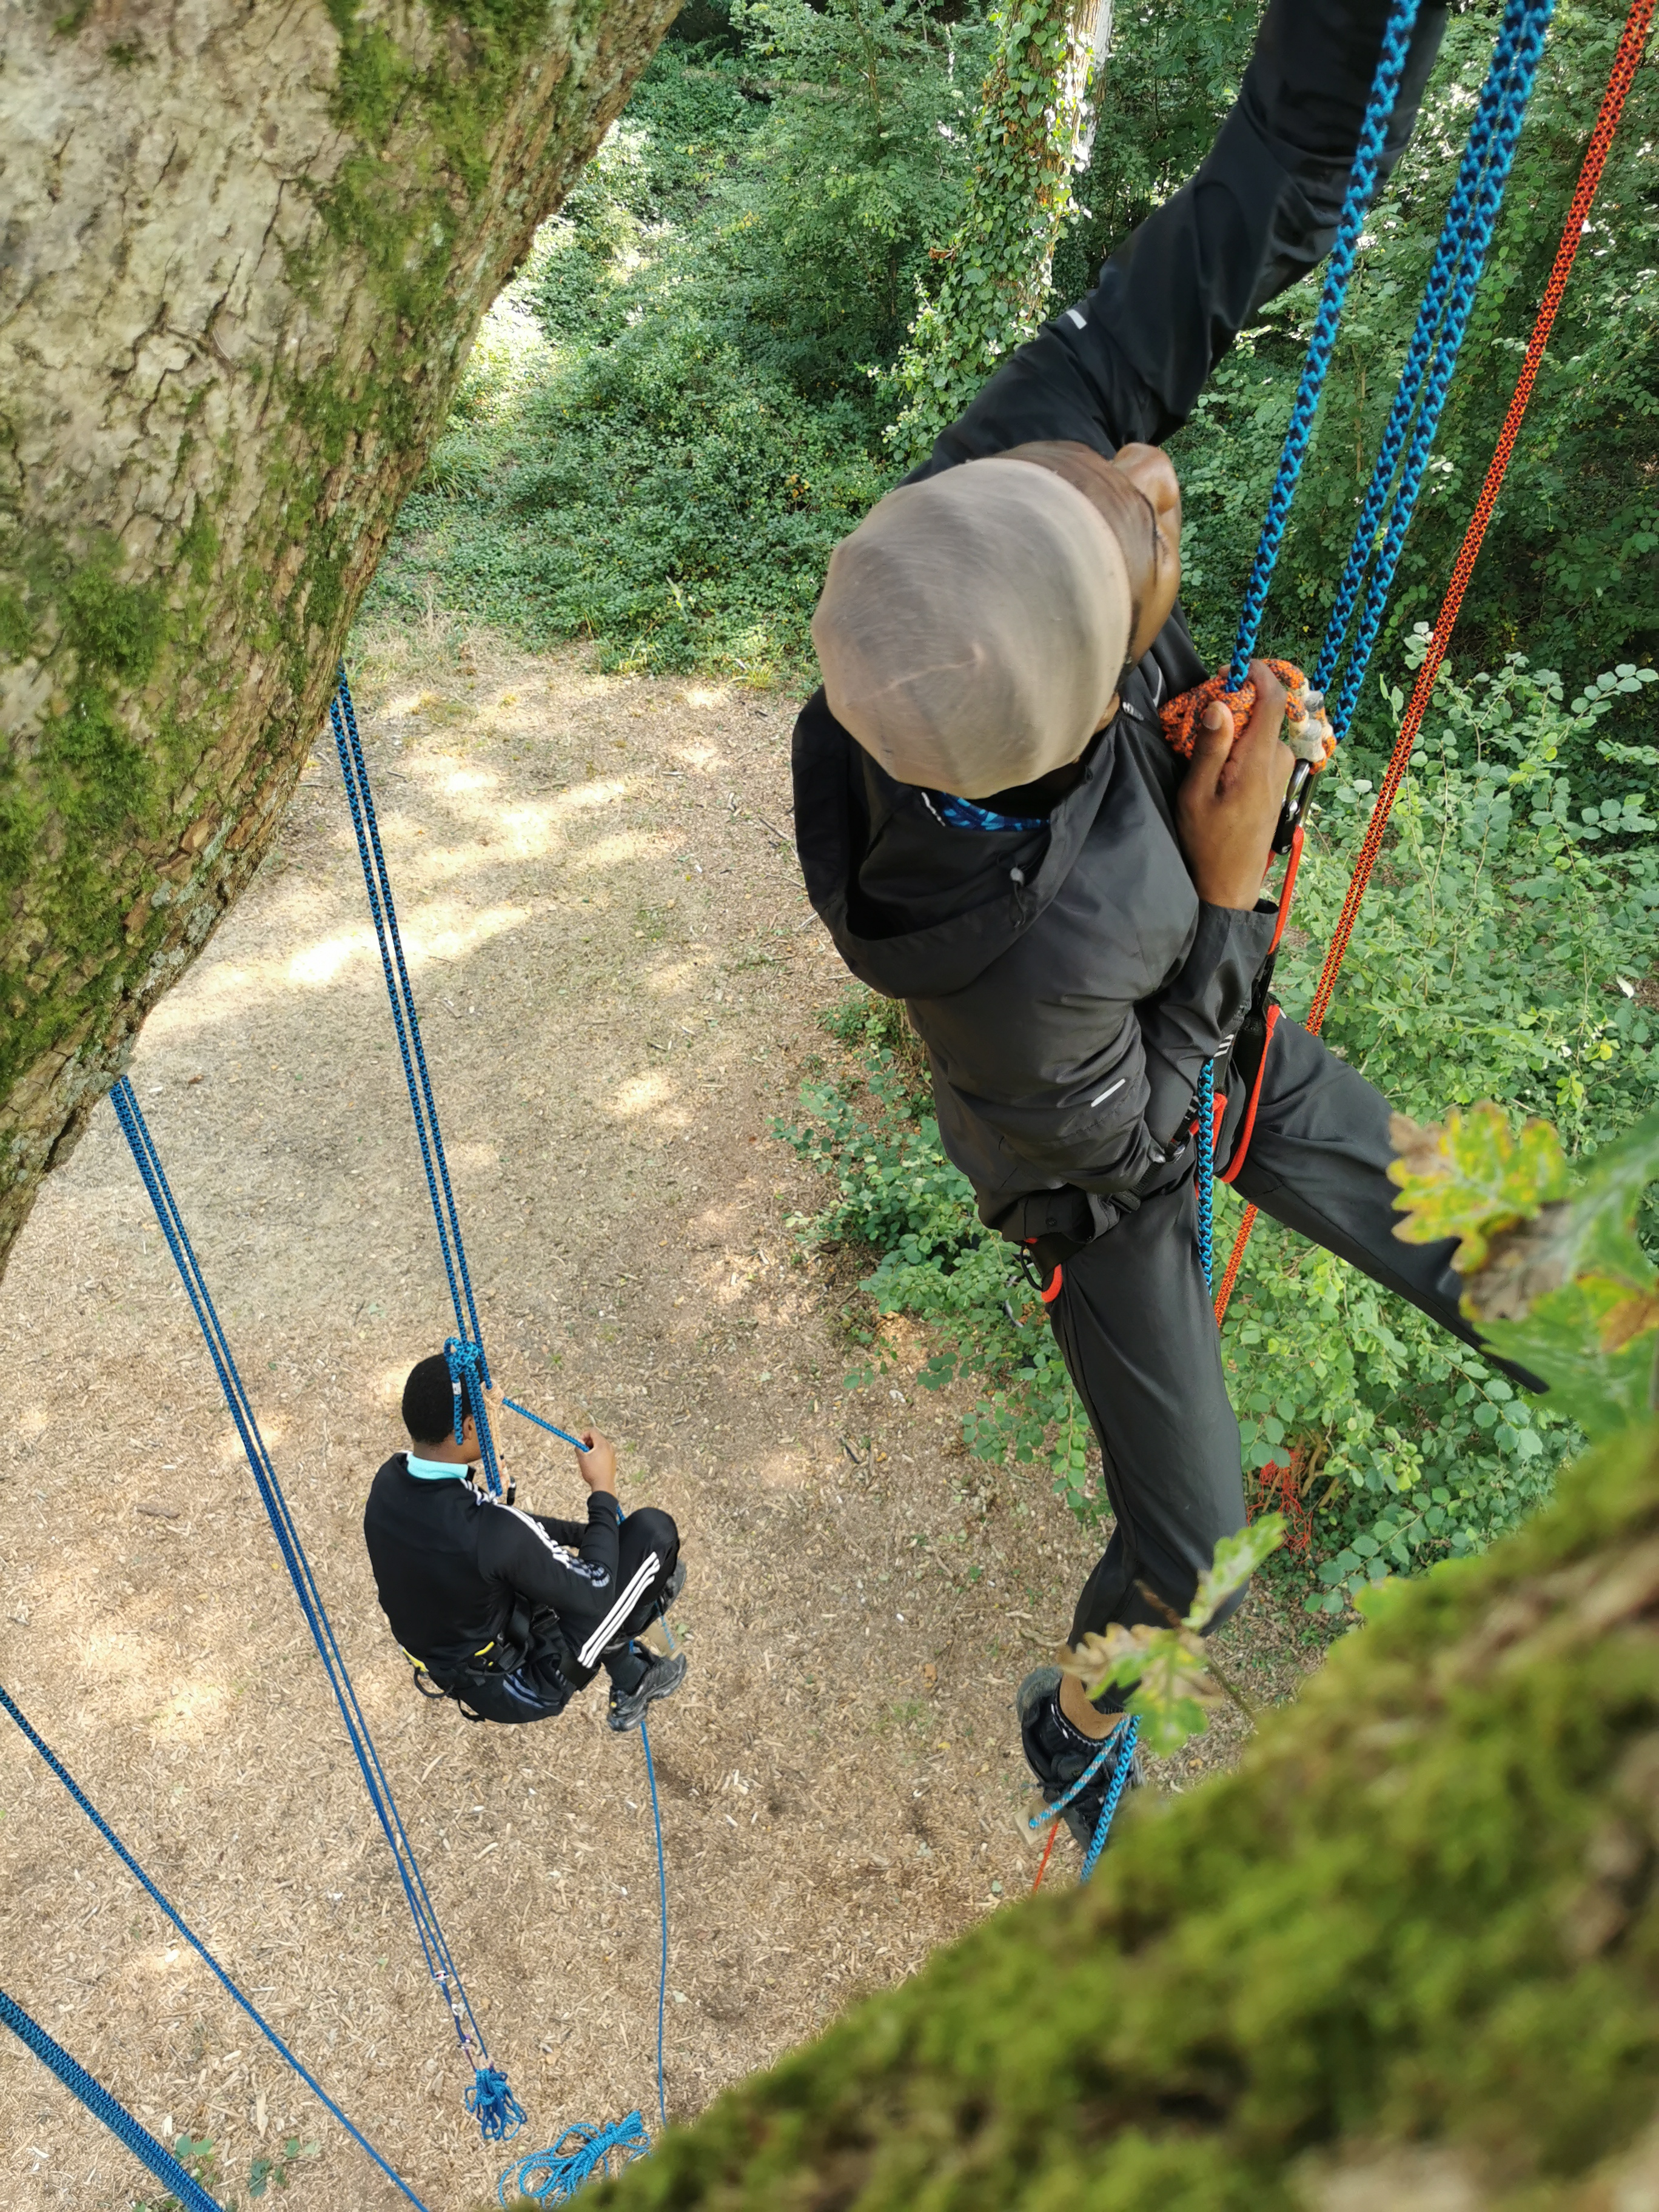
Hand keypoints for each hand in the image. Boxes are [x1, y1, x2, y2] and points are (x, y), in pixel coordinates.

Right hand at [575, 1430, 617, 1495]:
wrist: (603, 1485)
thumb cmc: (592, 1471)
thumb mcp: (582, 1458)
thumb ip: (578, 1448)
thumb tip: (578, 1442)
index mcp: (602, 1444)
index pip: (592, 1431)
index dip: (584, 1435)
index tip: (579, 1443)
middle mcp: (609, 1446)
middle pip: (597, 1437)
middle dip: (587, 1442)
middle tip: (582, 1451)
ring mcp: (612, 1453)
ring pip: (600, 1445)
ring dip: (592, 1448)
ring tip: (587, 1458)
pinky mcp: (612, 1460)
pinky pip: (604, 1452)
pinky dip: (598, 1453)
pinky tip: (594, 1464)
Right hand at [1175, 662, 1294, 907]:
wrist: (1229, 884)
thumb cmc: (1206, 842)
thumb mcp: (1196, 794)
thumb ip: (1210, 748)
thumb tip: (1219, 704)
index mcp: (1257, 761)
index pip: (1273, 700)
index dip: (1258, 674)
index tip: (1232, 668)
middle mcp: (1276, 762)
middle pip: (1265, 713)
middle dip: (1239, 701)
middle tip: (1204, 707)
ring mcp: (1279, 774)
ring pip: (1263, 731)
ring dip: (1240, 724)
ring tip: (1207, 738)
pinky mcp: (1276, 785)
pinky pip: (1263, 749)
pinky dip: (1244, 742)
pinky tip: (1220, 760)